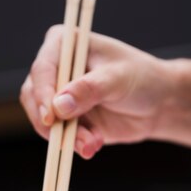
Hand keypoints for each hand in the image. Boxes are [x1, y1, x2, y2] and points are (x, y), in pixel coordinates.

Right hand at [20, 25, 174, 158]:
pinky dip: (74, 145)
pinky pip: (57, 136)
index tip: (51, 118)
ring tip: (93, 143)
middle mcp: (55, 69)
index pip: (42, 69)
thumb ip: (89, 90)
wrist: (157, 104)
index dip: (42, 94)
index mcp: (63, 44)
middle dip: (54, 123)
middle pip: (34, 97)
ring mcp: (57, 96)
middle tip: (76, 139)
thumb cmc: (140, 79)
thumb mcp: (117, 80)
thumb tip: (58, 106)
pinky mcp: (65, 119)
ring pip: (43, 121)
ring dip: (67, 138)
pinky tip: (94, 145)